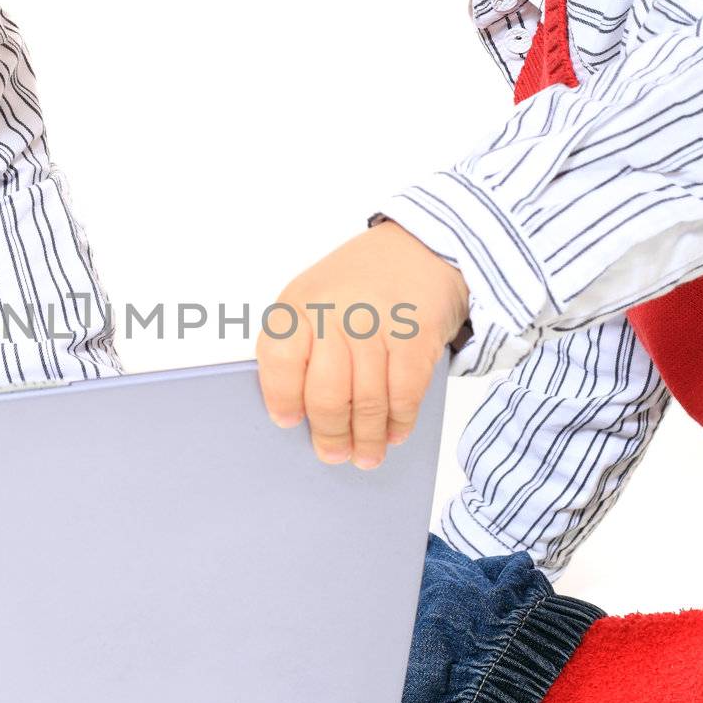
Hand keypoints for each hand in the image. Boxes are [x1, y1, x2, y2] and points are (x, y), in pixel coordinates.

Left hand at [255, 220, 468, 468]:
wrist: (423, 247)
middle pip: (326, 394)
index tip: (288, 422)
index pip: (279, 362)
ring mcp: (377, 324)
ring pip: (367, 401)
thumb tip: (298, 413)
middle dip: (330, 434)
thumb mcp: (314, 299)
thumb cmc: (359, 284)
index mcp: (299, 304)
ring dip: (368, 438)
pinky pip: (404, 394)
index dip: (282, 398)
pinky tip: (395, 433)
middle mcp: (335, 313)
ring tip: (366, 455)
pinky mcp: (416, 336)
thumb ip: (301, 346)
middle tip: (333, 455)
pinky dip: (400, 421)